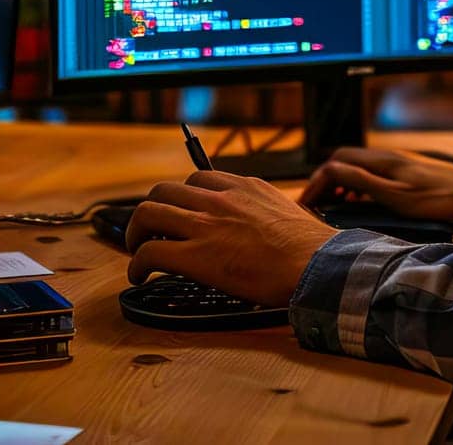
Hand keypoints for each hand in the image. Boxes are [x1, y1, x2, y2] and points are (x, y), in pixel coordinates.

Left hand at [126, 171, 337, 307]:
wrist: (315, 265)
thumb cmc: (311, 247)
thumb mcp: (288, 211)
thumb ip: (266, 211)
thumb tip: (264, 227)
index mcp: (244, 187)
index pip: (199, 179)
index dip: (184, 197)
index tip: (182, 212)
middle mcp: (219, 200)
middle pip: (165, 190)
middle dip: (153, 209)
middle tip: (152, 229)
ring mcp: (205, 225)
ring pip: (148, 213)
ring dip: (136, 231)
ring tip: (138, 247)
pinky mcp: (196, 256)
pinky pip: (150, 252)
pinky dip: (138, 263)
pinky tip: (139, 274)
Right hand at [298, 147, 452, 219]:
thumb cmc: (435, 198)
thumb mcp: (395, 196)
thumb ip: (362, 183)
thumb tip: (331, 172)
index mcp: (379, 161)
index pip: (335, 164)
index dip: (317, 182)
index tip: (307, 202)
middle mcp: (384, 157)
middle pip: (342, 161)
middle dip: (324, 180)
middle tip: (315, 202)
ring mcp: (394, 162)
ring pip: (356, 166)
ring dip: (340, 182)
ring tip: (333, 204)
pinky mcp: (403, 170)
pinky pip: (370, 172)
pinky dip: (356, 184)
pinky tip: (361, 201)